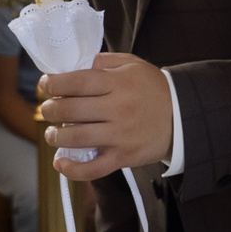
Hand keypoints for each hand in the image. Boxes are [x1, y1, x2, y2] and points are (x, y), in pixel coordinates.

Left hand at [40, 54, 175, 179]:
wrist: (184, 116)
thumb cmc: (154, 89)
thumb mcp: (133, 65)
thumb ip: (104, 62)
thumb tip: (74, 66)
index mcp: (119, 83)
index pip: (76, 81)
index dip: (53, 83)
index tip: (45, 84)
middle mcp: (119, 108)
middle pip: (71, 109)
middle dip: (51, 108)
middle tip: (48, 108)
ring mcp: (121, 134)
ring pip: (77, 138)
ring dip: (56, 136)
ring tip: (53, 133)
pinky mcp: (124, 156)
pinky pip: (94, 168)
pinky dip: (72, 169)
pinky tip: (60, 162)